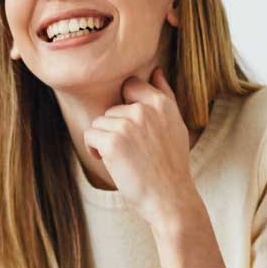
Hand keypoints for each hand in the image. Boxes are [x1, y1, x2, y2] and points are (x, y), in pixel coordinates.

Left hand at [83, 69, 197, 228]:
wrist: (169, 197)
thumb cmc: (170, 163)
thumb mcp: (175, 125)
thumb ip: (164, 95)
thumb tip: (156, 70)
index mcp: (161, 103)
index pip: (130, 85)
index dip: (126, 106)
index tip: (132, 127)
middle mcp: (144, 110)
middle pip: (112, 109)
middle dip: (115, 129)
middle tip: (133, 151)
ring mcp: (127, 125)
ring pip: (99, 122)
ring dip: (104, 140)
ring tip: (124, 157)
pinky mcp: (112, 142)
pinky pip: (90, 135)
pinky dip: (94, 149)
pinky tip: (110, 161)